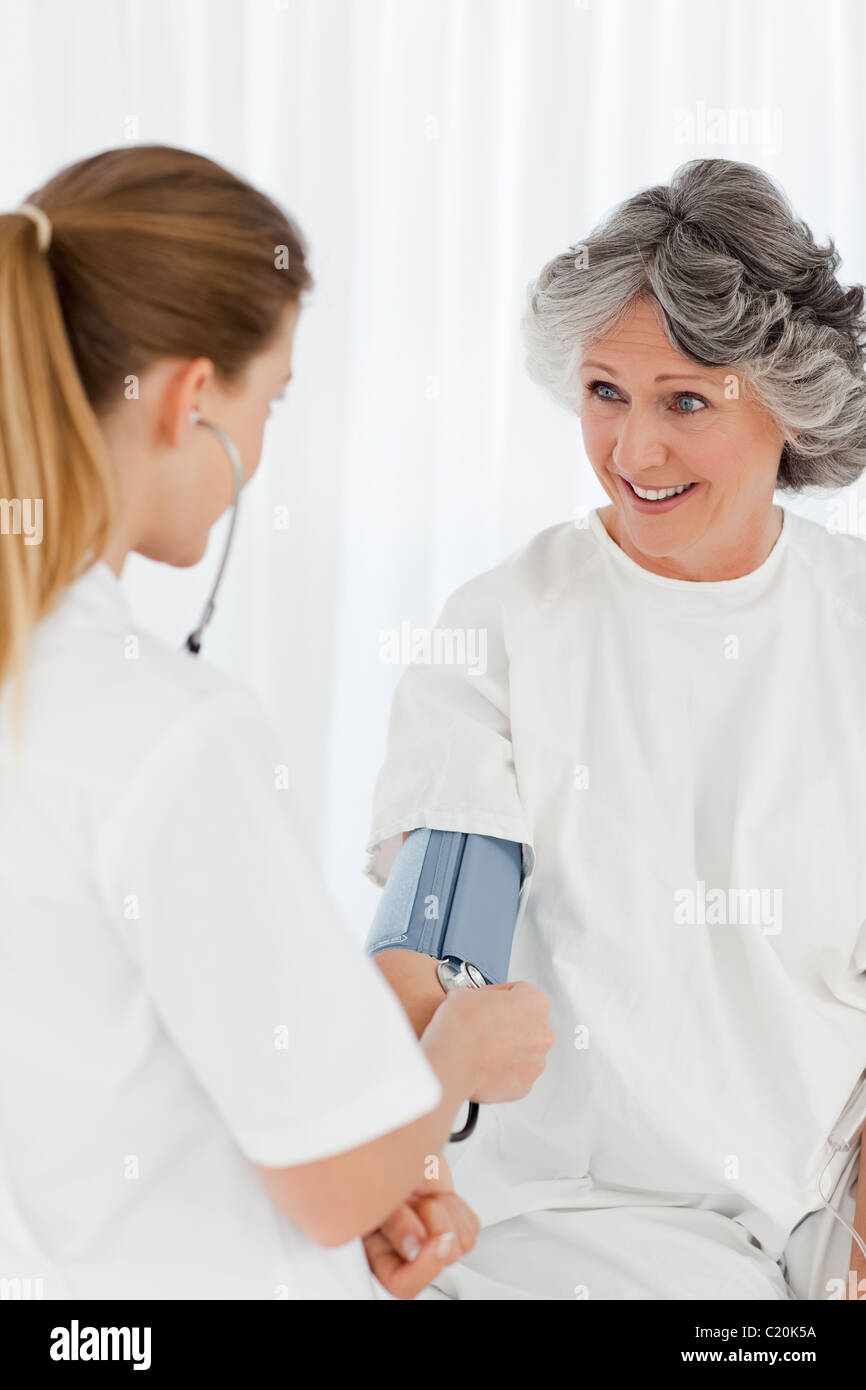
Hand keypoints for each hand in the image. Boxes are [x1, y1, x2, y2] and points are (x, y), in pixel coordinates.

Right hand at [363, 1155, 479, 1299]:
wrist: (393, 1144)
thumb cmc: (374, 1165)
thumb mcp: (373, 1190)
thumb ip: (391, 1223)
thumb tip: (416, 1246)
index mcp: (375, 1255)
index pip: (402, 1285)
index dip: (424, 1266)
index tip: (436, 1239)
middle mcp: (405, 1254)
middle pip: (442, 1259)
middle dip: (435, 1221)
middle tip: (416, 1201)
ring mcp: (431, 1241)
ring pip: (461, 1242)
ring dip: (444, 1209)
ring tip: (422, 1195)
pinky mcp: (452, 1226)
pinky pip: (471, 1226)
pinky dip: (456, 1204)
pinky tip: (436, 1196)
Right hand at [422, 978, 553, 1103]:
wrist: (453, 1061)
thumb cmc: (462, 1026)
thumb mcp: (464, 993)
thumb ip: (477, 997)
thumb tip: (469, 1002)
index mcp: (535, 1004)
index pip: (520, 992)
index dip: (498, 995)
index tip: (485, 1001)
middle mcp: (543, 1034)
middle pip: (526, 1025)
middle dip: (506, 1025)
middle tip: (482, 1026)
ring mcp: (536, 1063)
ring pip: (522, 1053)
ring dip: (505, 1050)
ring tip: (480, 1049)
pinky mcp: (524, 1087)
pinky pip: (513, 1076)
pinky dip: (500, 1072)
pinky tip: (481, 1066)